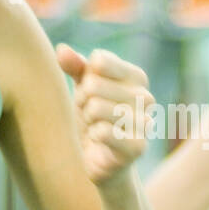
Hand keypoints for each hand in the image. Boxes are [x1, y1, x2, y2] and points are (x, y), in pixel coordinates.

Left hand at [56, 43, 155, 187]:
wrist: (101, 159)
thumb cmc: (94, 118)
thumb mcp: (83, 88)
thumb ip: (74, 66)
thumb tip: (62, 50)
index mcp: (137, 77)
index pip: (100, 61)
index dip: (84, 78)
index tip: (89, 92)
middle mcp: (146, 97)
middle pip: (94, 84)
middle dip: (83, 102)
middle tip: (90, 115)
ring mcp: (145, 122)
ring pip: (96, 107)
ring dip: (87, 120)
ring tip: (95, 127)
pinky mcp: (138, 147)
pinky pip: (102, 132)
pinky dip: (93, 136)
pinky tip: (100, 141)